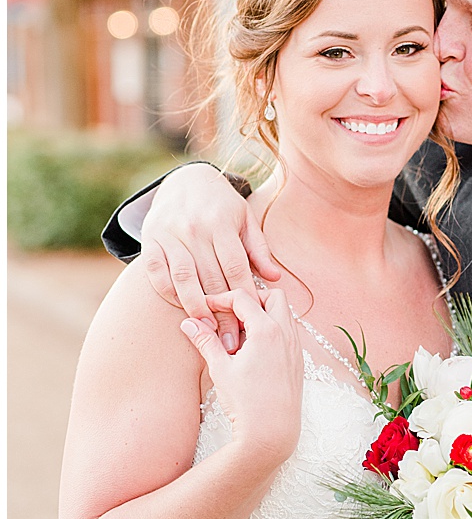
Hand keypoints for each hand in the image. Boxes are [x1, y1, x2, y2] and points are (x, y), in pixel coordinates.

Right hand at [145, 164, 282, 350]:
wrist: (186, 181)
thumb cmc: (222, 205)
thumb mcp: (246, 219)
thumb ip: (259, 249)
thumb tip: (275, 278)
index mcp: (221, 224)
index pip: (236, 268)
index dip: (245, 296)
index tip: (252, 321)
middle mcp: (194, 230)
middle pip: (211, 278)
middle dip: (223, 311)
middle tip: (232, 338)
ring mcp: (169, 235)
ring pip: (182, 278)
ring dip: (195, 307)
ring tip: (207, 330)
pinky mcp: (150, 241)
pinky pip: (156, 272)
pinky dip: (168, 292)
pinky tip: (182, 308)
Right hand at [180, 286, 301, 467]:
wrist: (272, 431)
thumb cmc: (246, 402)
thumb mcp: (220, 368)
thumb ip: (205, 341)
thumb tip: (189, 322)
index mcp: (268, 331)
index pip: (244, 297)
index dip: (221, 298)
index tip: (206, 307)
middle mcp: (287, 334)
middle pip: (273, 296)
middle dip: (250, 298)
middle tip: (228, 314)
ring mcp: (296, 347)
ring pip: (283, 314)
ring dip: (262, 314)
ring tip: (238, 333)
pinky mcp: (297, 360)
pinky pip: (288, 332)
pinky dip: (272, 329)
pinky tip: (252, 348)